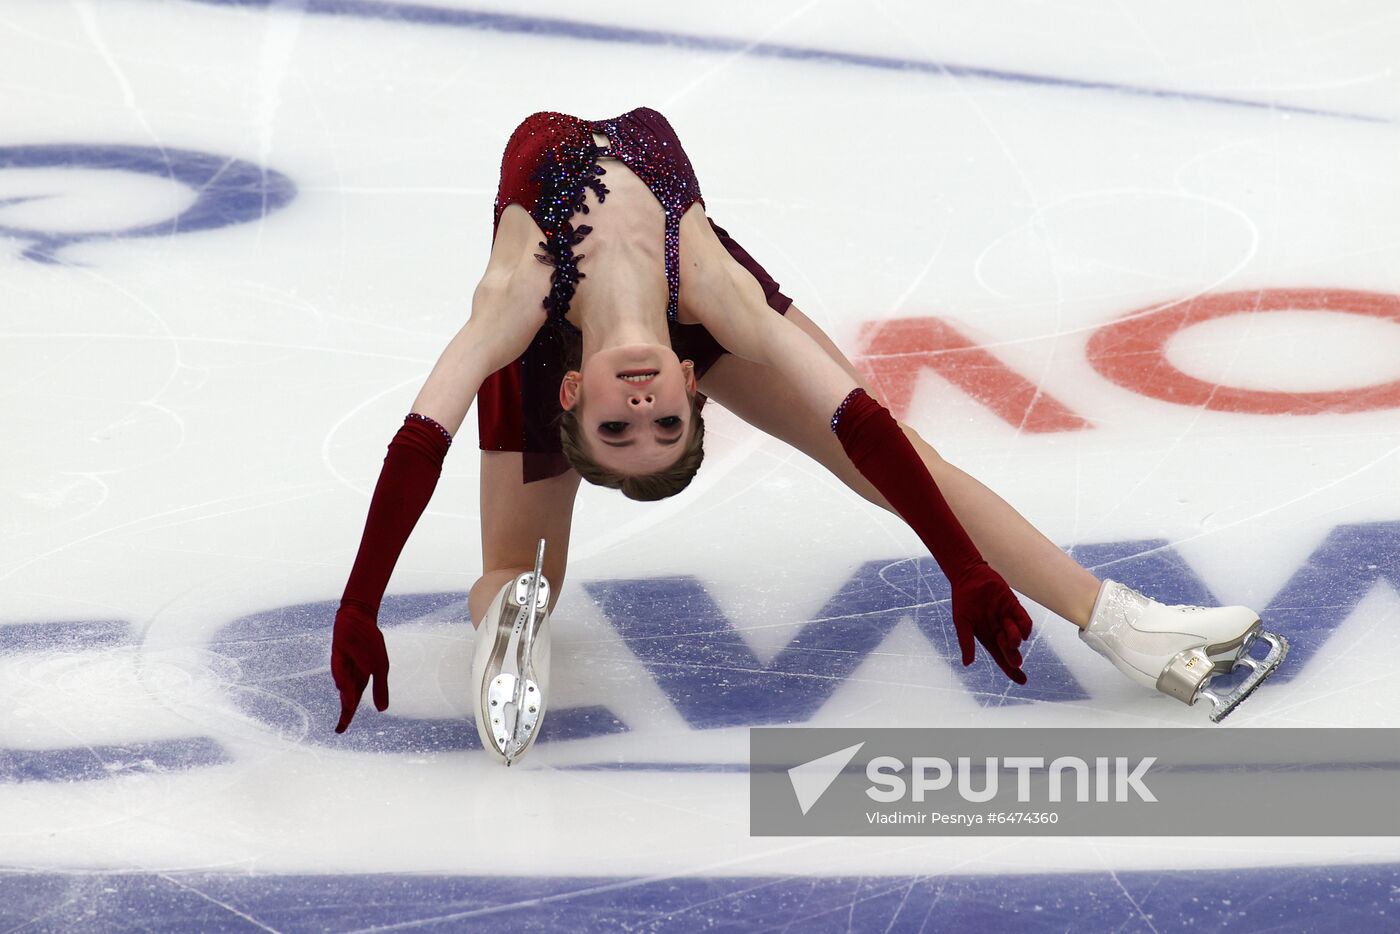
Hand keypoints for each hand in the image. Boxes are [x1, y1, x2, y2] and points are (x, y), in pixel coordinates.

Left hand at [331, 604, 389, 732]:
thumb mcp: (380, 667)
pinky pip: (339, 666)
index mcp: (360, 680)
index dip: (347, 716)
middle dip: (345, 712)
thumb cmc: (370, 642)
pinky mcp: (338, 652)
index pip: (352, 701)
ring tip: (348, 708)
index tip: (340, 730)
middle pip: (346, 697)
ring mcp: (342, 664)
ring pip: (344, 684)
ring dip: (346, 695)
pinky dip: (341, 676)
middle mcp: (349, 675)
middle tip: (340, 728)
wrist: (360, 618)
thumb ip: (381, 688)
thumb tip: (382, 710)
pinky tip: (343, 685)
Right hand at [949, 563, 1032, 684]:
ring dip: (1015, 638)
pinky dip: (1024, 626)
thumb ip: (966, 642)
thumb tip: (967, 663)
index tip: (1022, 680)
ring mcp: (1007, 618)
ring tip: (1006, 629)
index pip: (1001, 658)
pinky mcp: (1014, 606)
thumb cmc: (963, 599)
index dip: (1012, 670)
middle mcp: (999, 630)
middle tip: (1015, 661)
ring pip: (1019, 637)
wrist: (969, 575)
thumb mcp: (962, 622)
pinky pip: (1025, 621)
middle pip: (1011, 651)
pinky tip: (1017, 625)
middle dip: (1014, 658)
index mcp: (987, 637)